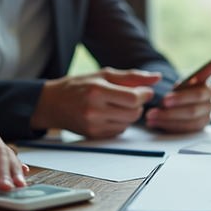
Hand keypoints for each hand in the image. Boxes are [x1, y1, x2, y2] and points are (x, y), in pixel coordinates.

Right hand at [31, 68, 161, 138]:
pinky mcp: (94, 135)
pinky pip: (119, 131)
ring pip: (128, 123)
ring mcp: (93, 125)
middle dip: (138, 104)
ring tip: (117, 104)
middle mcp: (94, 110)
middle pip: (134, 113)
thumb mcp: (103, 74)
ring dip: (130, 114)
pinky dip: (120, 122)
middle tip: (131, 97)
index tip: (143, 90)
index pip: (133, 98)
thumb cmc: (79, 85)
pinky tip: (109, 114)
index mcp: (97, 91)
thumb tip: (157, 78)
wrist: (52, 103)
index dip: (143, 94)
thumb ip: (132, 76)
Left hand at [145, 52, 210, 132]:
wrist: (171, 113)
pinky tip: (156, 122)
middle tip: (164, 101)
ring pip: (192, 114)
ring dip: (170, 115)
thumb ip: (177, 84)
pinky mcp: (202, 125)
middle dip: (180, 99)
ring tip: (151, 115)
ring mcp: (208, 110)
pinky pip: (187, 127)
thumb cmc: (175, 96)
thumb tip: (163, 79)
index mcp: (203, 79)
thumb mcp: (174, 86)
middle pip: (198, 95)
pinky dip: (170, 125)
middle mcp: (209, 93)